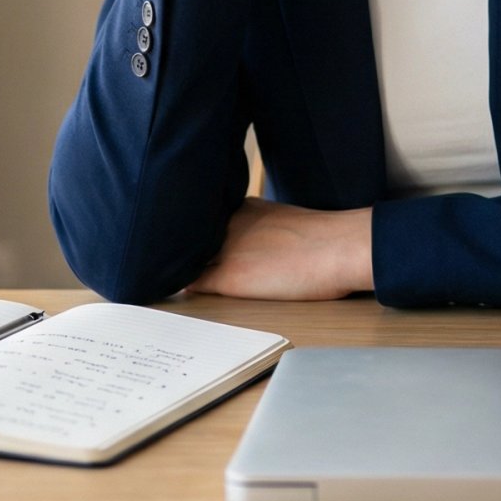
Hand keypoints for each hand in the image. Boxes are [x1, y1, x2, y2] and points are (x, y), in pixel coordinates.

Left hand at [181, 200, 373, 300]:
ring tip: (159, 277)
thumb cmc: (327, 240)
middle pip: (190, 240)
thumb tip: (257, 252)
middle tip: (163, 263)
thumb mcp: (286, 223)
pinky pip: (192, 283)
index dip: (194, 237)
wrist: (340, 247)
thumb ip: (262, 231)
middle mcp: (229, 223)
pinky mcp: (230, 276)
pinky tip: (169, 291)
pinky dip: (180, 287)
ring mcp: (227, 249)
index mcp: (243, 209)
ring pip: (187, 260)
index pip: (204, 224)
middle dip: (180, 251)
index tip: (183, 244)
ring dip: (177, 269)